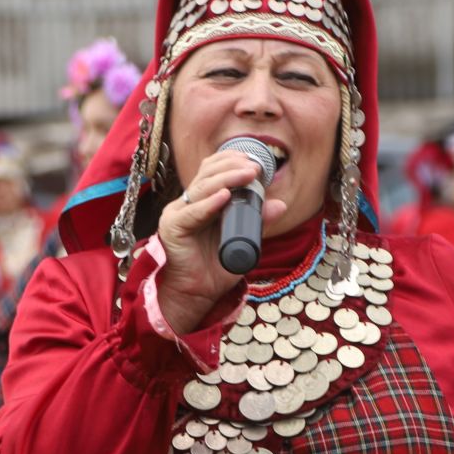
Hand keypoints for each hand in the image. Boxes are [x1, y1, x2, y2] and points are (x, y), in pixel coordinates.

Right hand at [154, 147, 289, 334]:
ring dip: (227, 179)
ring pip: (201, 187)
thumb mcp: (245, 239)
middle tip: (255, 168)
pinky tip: (225, 197)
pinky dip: (209, 204)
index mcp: (202, 201)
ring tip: (248, 175)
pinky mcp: (172, 228)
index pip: (212, 170)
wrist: (199, 293)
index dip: (231, 161)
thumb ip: (258, 221)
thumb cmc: (218, 266)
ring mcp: (178, 213)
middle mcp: (187, 203)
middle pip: (207, 174)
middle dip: (232, 166)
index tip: (255, 161)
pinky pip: (192, 212)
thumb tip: (280, 205)